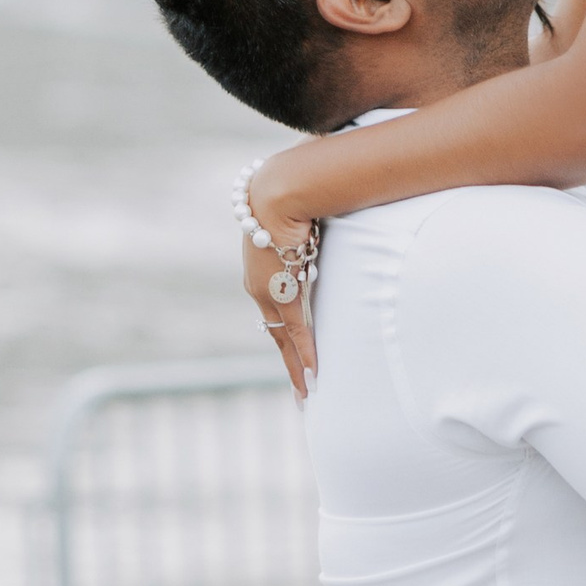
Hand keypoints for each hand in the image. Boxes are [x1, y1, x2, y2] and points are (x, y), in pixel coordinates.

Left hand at [237, 157, 320, 394]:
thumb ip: (311, 240)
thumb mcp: (302, 226)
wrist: (277, 192)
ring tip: (308, 393)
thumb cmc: (293, 199)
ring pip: (283, 339)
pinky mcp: (281, 291)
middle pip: (276, 334)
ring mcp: (268, 291)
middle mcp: (260, 285)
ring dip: (298, 368)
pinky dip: (305, 353)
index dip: (287, 340)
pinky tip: (314, 373)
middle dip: (291, 364)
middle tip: (302, 392)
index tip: (295, 361)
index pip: (275, 313)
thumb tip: (325, 234)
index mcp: (262, 271)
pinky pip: (295, 330)